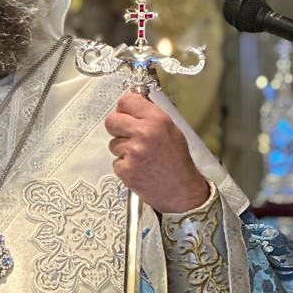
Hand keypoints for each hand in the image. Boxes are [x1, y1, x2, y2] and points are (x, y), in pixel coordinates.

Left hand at [104, 93, 208, 213]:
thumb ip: (151, 116)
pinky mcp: (125, 169)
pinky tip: (139, 168)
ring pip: (113, 143)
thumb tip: (132, 105)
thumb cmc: (177, 162)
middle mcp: (144, 133)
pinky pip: (115, 162)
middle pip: (111, 121)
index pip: (126, 101)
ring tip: (141, 157)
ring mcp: (133, 151)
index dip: (124, 109)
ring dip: (122, 150)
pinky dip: (124, 166)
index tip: (126, 113)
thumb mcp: (172, 131)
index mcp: (157, 120)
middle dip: (117, 128)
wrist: (181, 191)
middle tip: (128, 136)